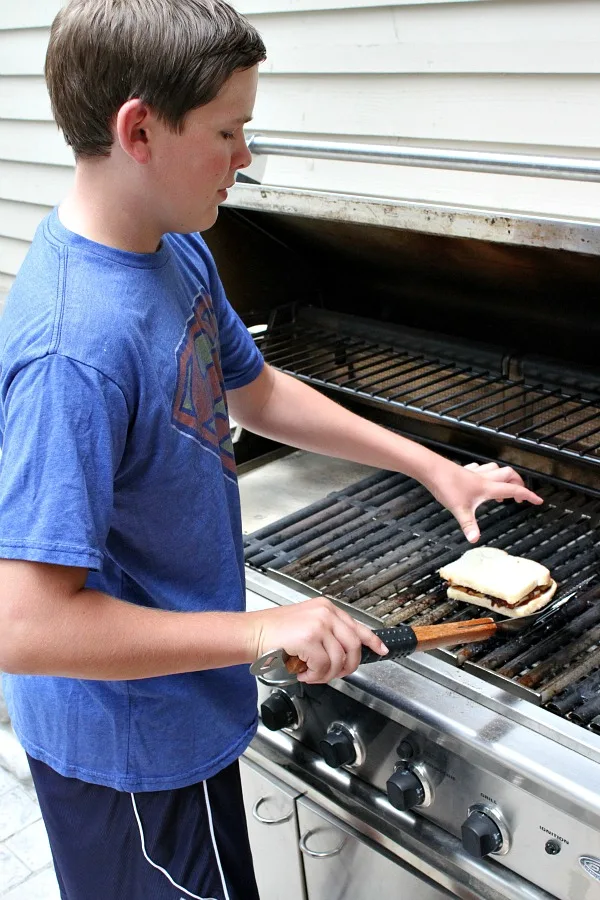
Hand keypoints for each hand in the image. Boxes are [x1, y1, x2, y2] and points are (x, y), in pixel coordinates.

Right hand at [248, 597, 388, 683]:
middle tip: (334, 674)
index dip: (373, 641)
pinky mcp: (309, 638)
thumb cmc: (274, 632)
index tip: (382, 650)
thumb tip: (344, 654)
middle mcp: (325, 613)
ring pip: (338, 660)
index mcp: (326, 608)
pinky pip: (323, 666)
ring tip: (311, 673)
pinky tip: (303, 673)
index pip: (358, 626)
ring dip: (325, 675)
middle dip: (347, 667)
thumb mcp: (307, 625)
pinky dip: (314, 676)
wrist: (252, 632)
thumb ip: (327, 634)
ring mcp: (318, 625)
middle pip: (354, 647)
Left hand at [426, 460, 542, 543]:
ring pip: (497, 469)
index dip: (528, 495)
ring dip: (504, 476)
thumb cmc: (446, 486)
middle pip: (510, 475)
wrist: (432, 469)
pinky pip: (483, 469)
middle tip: (521, 495)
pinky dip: (488, 473)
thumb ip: (469, 525)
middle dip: (519, 483)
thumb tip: (475, 539)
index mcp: (487, 488)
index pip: (514, 489)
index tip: (538, 500)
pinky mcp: (466, 470)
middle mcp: (484, 478)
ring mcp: (475, 473)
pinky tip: (483, 478)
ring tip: (503, 488)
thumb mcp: (460, 510)